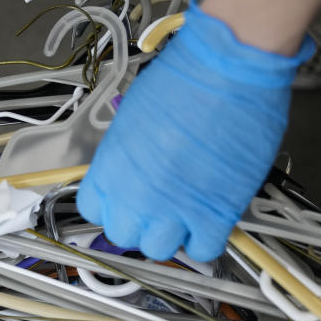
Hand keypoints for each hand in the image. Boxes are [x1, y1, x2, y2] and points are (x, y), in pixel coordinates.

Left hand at [77, 0, 313, 262]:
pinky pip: (204, 249)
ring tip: (186, 210)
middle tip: (159, 203)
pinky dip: (207, 239)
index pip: (94, 209)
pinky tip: (211, 218)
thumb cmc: (182, 78)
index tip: (126, 196)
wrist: (226, 71)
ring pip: (161, 249)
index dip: (113, 204)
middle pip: (124, 234)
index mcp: (110, 169)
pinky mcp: (215, 215)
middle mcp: (136, 197)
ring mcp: (175, 211)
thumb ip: (127, 153)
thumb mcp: (132, 114)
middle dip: (140, 221)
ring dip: (172, 233)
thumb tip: (138, 165)